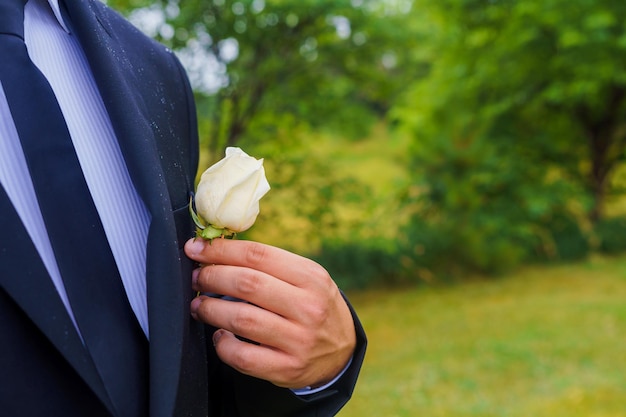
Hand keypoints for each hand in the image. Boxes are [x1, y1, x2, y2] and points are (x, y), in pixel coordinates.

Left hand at [184, 238, 356, 388]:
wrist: (342, 351)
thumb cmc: (312, 305)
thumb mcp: (305, 278)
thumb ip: (269, 264)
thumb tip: (216, 250)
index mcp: (311, 277)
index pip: (258, 255)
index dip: (221, 250)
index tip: (196, 249)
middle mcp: (308, 307)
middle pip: (248, 284)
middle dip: (212, 277)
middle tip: (197, 277)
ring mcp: (299, 340)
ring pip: (241, 319)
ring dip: (210, 309)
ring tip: (199, 305)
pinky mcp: (287, 368)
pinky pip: (243, 356)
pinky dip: (223, 344)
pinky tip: (220, 335)